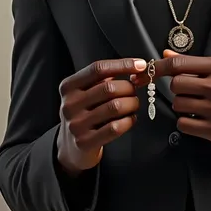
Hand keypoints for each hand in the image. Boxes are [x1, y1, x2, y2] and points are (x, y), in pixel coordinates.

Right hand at [57, 58, 146, 175]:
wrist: (70, 146)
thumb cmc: (84, 112)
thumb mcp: (86, 92)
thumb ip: (106, 78)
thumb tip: (137, 68)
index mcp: (69, 86)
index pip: (98, 69)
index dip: (122, 64)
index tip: (141, 65)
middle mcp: (69, 104)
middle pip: (109, 88)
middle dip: (129, 88)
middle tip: (135, 91)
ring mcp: (76, 124)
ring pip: (115, 107)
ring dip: (132, 104)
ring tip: (133, 104)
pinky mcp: (85, 142)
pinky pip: (115, 128)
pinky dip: (129, 121)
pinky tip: (130, 119)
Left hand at [143, 51, 210, 147]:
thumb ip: (193, 62)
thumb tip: (165, 54)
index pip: (178, 64)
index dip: (157, 68)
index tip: (145, 72)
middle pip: (175, 85)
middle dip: (178, 90)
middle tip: (190, 92)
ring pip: (178, 105)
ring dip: (183, 106)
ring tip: (199, 106)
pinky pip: (183, 124)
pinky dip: (187, 122)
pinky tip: (200, 119)